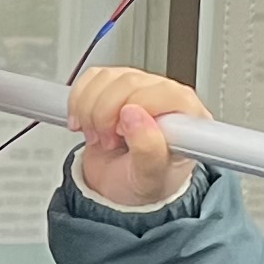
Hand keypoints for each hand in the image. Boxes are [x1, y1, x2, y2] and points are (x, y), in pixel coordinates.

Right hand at [70, 66, 206, 208]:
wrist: (120, 186)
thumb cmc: (145, 183)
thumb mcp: (149, 178)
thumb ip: (148, 150)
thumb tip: (134, 114)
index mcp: (186, 115)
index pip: (160, 93)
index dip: (134, 111)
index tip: (121, 135)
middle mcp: (164, 95)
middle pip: (127, 82)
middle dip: (105, 116)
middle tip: (108, 142)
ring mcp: (138, 86)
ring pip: (105, 79)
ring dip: (90, 111)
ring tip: (99, 136)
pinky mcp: (114, 84)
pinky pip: (91, 78)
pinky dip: (78, 102)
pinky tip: (85, 122)